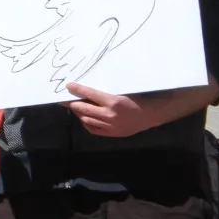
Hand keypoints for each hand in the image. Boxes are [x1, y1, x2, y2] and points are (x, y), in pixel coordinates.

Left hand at [64, 80, 218, 137]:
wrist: (152, 114)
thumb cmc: (139, 97)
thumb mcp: (123, 89)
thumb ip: (107, 90)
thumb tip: (90, 86)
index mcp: (114, 101)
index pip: (89, 94)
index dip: (77, 89)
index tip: (68, 85)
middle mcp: (110, 115)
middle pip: (84, 109)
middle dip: (73, 103)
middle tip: (66, 98)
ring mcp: (111, 126)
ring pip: (86, 119)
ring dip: (79, 113)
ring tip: (75, 106)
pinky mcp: (113, 133)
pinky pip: (94, 129)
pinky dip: (87, 123)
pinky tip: (85, 117)